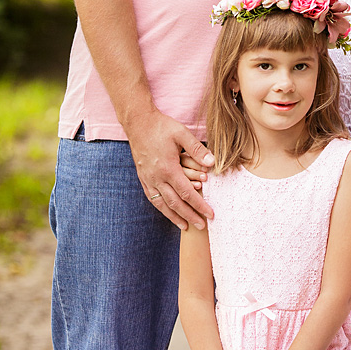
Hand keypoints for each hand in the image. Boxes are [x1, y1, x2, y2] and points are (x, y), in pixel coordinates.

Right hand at [126, 109, 214, 230]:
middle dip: (189, 216)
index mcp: (168, 168)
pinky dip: (161, 208)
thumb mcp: (181, 133)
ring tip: (185, 226)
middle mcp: (157, 177)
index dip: (199, 205)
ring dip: (174, 217)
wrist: (138, 123)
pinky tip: (168, 212)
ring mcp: (148, 179)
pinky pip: (152, 198)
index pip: (187, 193)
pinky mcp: (143, 177)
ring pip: (162, 204)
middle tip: (202, 226)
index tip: (210, 214)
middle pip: (175, 203)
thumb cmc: (161, 127)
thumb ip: (197, 149)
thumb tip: (212, 163)